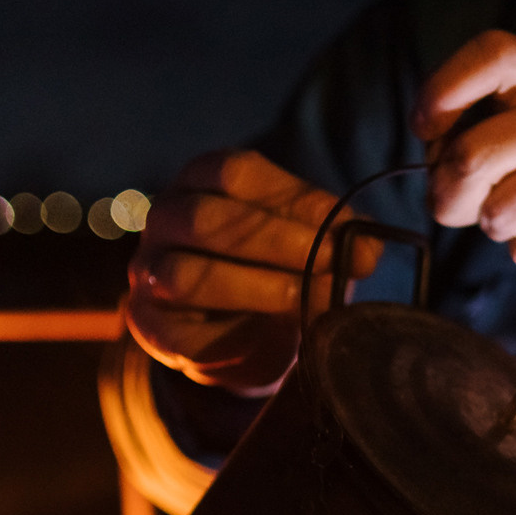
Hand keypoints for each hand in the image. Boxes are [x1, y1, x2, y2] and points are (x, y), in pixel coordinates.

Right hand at [124, 149, 378, 392]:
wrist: (235, 330)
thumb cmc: (274, 269)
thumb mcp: (305, 241)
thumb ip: (333, 236)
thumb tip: (369, 245)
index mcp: (200, 177)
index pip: (237, 173)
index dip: (296, 199)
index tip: (350, 226)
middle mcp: (165, 216)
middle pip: (207, 219)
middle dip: (277, 242)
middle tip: (333, 262)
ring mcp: (146, 269)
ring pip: (186, 275)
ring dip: (255, 289)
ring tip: (305, 301)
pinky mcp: (147, 324)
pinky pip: (179, 334)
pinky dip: (227, 341)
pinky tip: (265, 341)